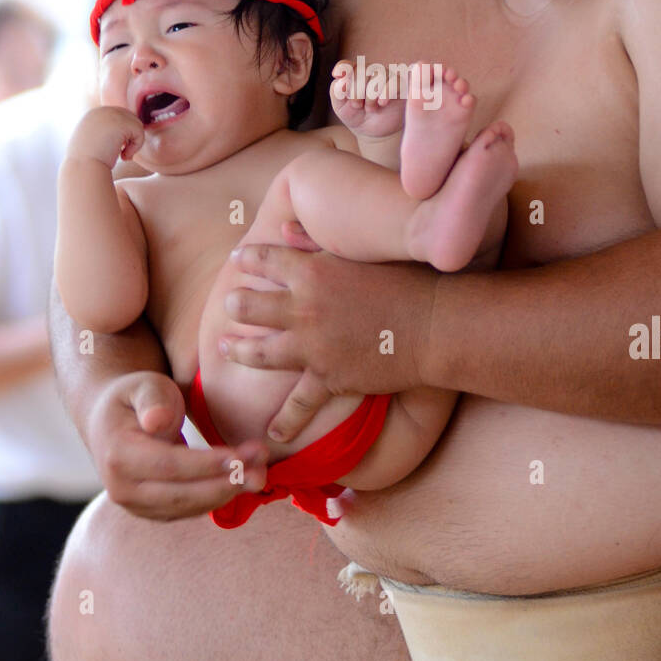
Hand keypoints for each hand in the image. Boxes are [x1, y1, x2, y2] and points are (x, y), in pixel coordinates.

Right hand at [66, 105, 144, 169]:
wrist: (83, 169)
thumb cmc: (87, 164)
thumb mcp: (93, 143)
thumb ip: (104, 134)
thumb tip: (123, 133)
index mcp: (94, 114)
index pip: (119, 117)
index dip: (122, 135)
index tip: (114, 151)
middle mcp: (102, 110)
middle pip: (129, 118)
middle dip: (129, 137)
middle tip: (121, 154)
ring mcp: (111, 114)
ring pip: (136, 124)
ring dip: (133, 143)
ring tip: (122, 156)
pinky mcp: (121, 122)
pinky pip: (139, 130)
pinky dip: (136, 146)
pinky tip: (124, 156)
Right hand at [85, 369, 268, 520]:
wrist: (112, 421)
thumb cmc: (135, 396)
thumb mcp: (143, 385)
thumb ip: (152, 400)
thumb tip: (156, 422)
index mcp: (118, 456)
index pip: (169, 466)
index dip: (207, 464)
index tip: (240, 457)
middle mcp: (122, 489)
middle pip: (181, 494)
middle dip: (225, 484)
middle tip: (262, 469)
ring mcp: (136, 506)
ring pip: (189, 507)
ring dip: (228, 493)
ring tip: (261, 473)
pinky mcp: (153, 512)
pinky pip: (190, 510)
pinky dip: (219, 497)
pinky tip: (243, 479)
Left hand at [218, 242, 438, 441]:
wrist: (433, 324)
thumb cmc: (404, 279)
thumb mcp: (358, 251)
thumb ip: (315, 241)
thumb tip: (282, 228)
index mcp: (311, 271)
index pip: (263, 259)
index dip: (247, 260)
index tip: (239, 262)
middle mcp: (303, 308)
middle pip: (248, 306)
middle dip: (235, 306)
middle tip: (230, 306)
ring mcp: (312, 347)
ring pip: (257, 353)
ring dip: (238, 351)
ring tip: (226, 349)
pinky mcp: (328, 378)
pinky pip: (298, 405)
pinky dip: (285, 421)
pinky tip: (272, 432)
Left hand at [330, 61, 404, 138]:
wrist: (374, 133)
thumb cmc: (356, 116)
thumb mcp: (340, 107)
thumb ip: (337, 91)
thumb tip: (341, 78)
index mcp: (354, 73)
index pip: (347, 66)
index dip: (343, 71)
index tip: (339, 81)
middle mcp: (371, 71)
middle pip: (362, 69)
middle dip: (356, 91)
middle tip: (357, 106)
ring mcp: (388, 76)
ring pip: (379, 74)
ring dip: (371, 95)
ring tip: (370, 108)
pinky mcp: (402, 85)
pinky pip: (396, 80)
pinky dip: (387, 91)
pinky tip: (382, 102)